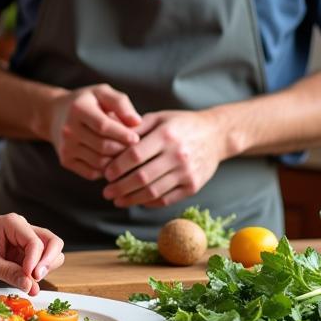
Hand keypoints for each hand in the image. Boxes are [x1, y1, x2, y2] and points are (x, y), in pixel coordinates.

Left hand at [0, 213, 64, 294]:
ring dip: (47, 267)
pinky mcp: (28, 252)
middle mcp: (24, 228)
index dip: (35, 261)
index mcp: (12, 224)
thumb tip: (30, 286)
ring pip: (52, 251)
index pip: (34, 241)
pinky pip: (44, 261)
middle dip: (49, 261)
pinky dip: (41, 271)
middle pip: (52, 242)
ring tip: (30, 280)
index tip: (30, 277)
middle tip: (37, 278)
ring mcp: (28, 239)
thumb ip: (9, 273)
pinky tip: (28, 280)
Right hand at [45, 84, 141, 179]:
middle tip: (135, 149)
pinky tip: (112, 161)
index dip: (122, 134)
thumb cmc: (87, 102)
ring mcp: (65, 147)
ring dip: (116, 161)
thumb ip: (121, 103)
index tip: (137, 138)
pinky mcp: (66, 161)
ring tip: (126, 155)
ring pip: (99, 162)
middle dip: (123, 149)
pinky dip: (105, 170)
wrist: (56, 113)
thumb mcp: (102, 93)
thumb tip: (136, 122)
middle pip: (103, 147)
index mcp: (78, 109)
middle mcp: (68, 129)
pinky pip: (92, 173)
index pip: (103, 126)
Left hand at [102, 110, 227, 207]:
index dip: (117, 167)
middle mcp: (178, 155)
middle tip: (106, 192)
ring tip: (117, 200)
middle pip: (142, 177)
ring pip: (153, 192)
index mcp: (166, 135)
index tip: (105, 173)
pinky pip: (166, 199)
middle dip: (120, 187)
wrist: (216, 134)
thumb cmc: (181, 124)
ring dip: (131, 199)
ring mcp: (187, 173)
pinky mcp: (193, 186)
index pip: (135, 155)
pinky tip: (137, 201)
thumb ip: (136, 128)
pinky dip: (149, 202)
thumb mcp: (159, 118)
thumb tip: (110, 139)